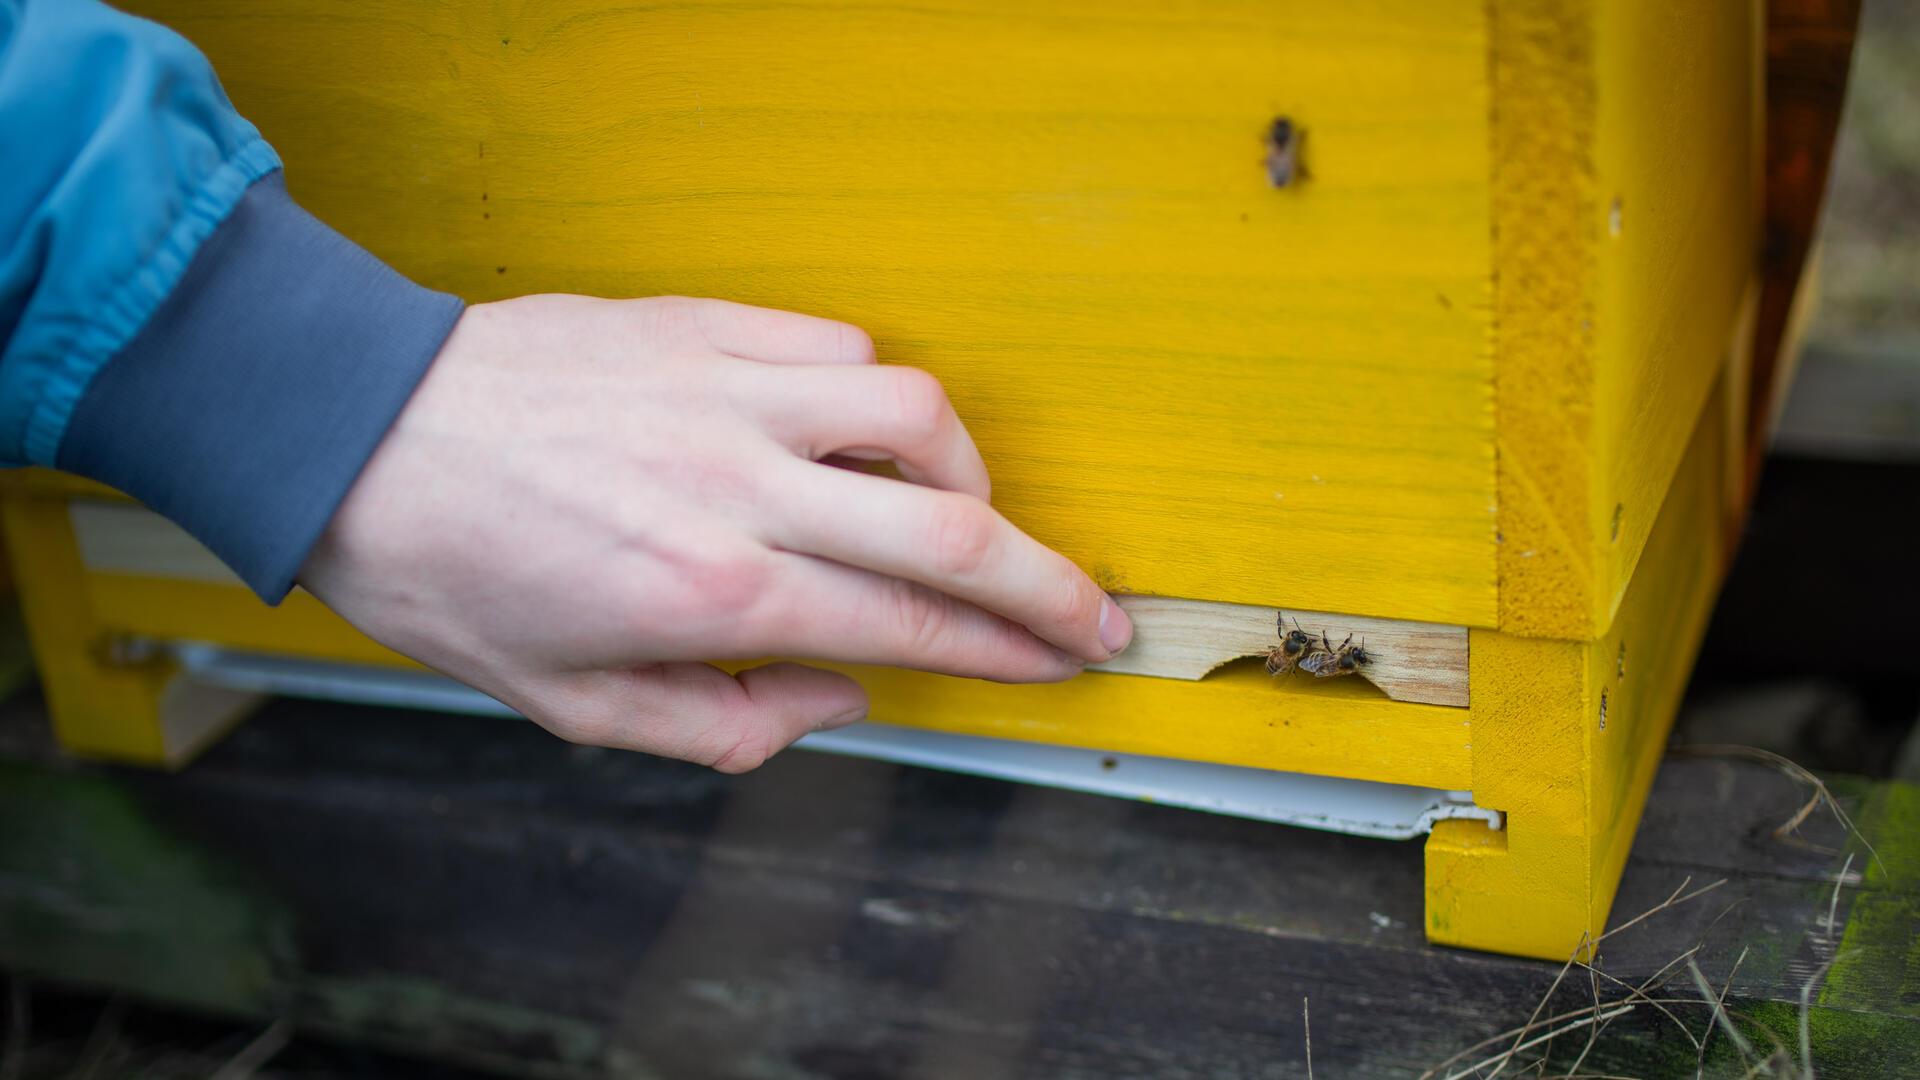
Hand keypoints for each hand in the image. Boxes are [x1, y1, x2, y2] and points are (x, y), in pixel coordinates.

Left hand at [299, 295, 1130, 771]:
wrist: (353, 436)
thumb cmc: (449, 573)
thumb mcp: (570, 703)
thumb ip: (720, 725)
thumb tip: (835, 703)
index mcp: (713, 597)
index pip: (910, 629)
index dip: (1006, 654)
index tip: (1061, 662)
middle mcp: (740, 490)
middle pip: (953, 532)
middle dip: (1051, 585)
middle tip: (1098, 612)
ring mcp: (727, 394)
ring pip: (916, 413)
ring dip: (973, 470)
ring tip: (967, 509)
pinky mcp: (701, 325)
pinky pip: (838, 343)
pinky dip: (878, 393)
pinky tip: (861, 429)